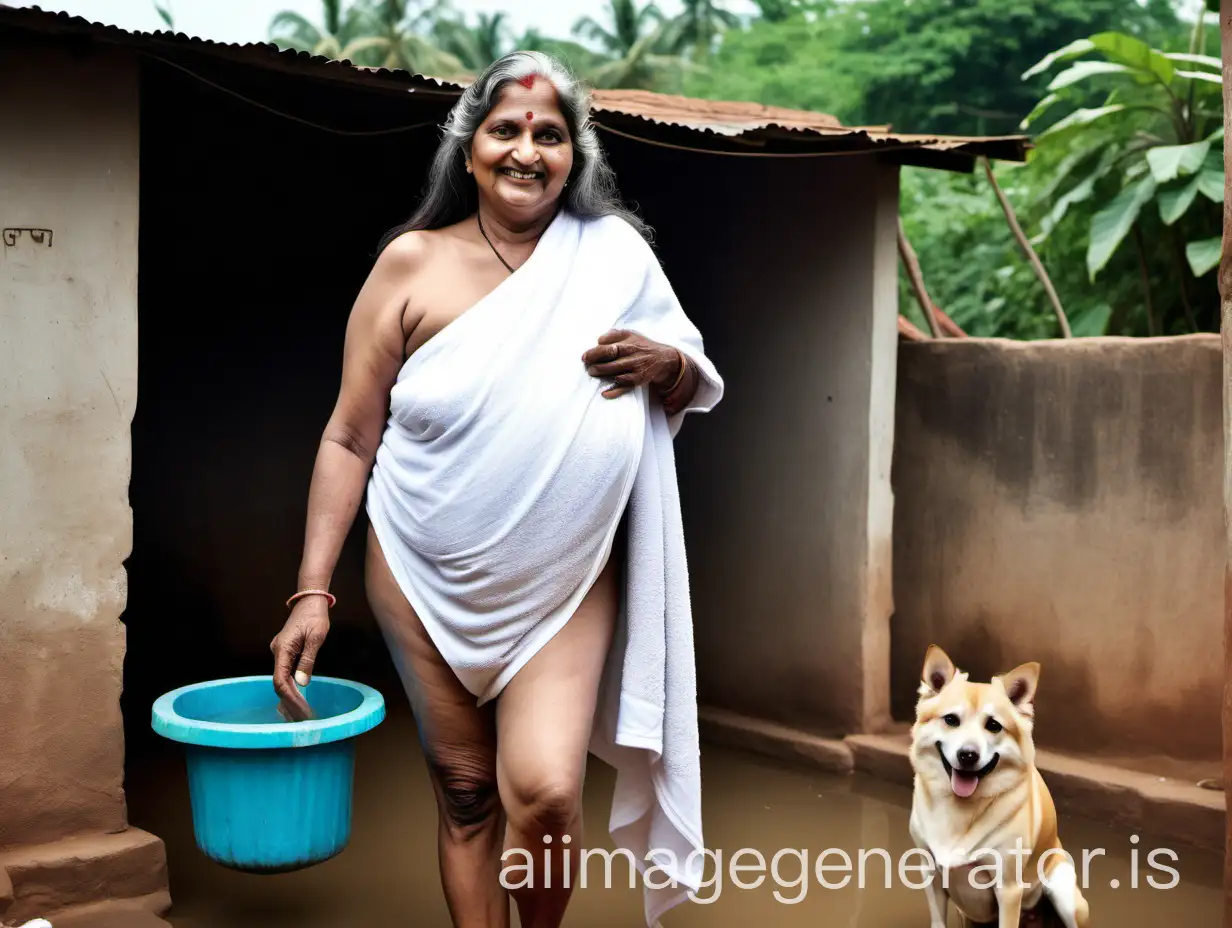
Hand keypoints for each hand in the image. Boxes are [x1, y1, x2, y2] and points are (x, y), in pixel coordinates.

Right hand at [270, 596, 329, 720]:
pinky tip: (297, 700)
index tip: (301, 710)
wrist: (310, 600)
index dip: (290, 698)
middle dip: (290, 702)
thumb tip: (302, 683)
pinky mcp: (286, 652)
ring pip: (282, 680)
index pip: (280, 680)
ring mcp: (280, 653)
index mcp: (282, 649)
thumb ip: (308, 660)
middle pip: (280, 683)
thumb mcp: (316, 637)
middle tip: (304, 718)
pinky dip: (291, 687)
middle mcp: (277, 652)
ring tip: (301, 714)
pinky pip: (285, 673)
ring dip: (290, 697)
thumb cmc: (315, 616)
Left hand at [582, 329, 681, 398]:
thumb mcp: (630, 334)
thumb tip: (599, 340)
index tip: (585, 357)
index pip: (610, 348)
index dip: (595, 353)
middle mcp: (633, 357)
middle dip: (597, 365)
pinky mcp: (638, 381)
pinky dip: (614, 391)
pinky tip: (605, 393)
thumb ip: (614, 335)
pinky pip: (625, 387)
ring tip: (593, 372)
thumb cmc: (642, 346)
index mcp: (629, 344)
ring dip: (603, 375)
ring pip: (617, 374)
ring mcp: (636, 370)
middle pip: (612, 362)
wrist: (663, 359)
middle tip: (588, 367)